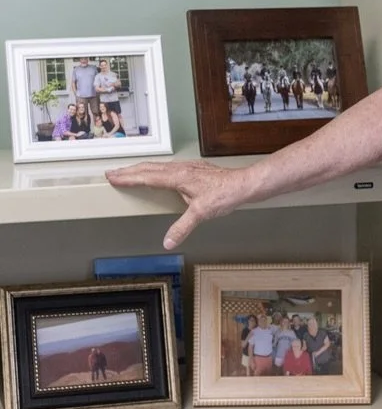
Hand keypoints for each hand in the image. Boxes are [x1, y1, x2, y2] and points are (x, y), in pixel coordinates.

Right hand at [105, 158, 238, 248]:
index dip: (128, 178)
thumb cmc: (224, 194)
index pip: (147, 177)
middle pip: (148, 168)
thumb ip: (182, 227)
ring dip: (141, 169)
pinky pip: (167, 167)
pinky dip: (155, 170)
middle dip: (129, 171)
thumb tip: (168, 242)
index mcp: (178, 177)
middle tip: (112, 173)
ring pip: (158, 166)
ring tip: (128, 172)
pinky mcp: (193, 169)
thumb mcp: (201, 214)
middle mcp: (180, 169)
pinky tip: (156, 174)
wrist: (242, 184)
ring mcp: (187, 167)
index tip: (113, 177)